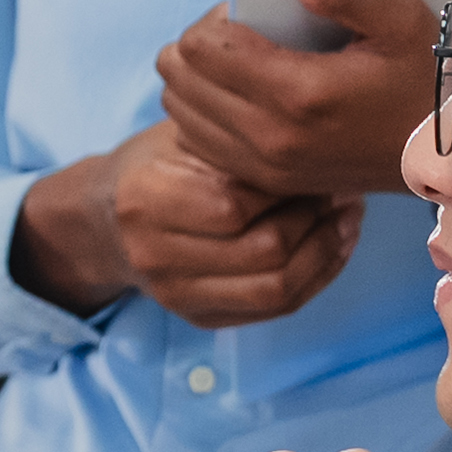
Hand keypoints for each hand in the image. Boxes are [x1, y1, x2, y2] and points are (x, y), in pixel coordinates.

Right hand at [11, 125, 363, 328]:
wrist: (103, 220)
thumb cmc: (154, 164)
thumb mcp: (181, 134)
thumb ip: (235, 143)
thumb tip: (318, 148)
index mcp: (144, 198)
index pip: (236, 204)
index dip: (289, 184)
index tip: (322, 160)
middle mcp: (154, 254)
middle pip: (264, 252)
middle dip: (317, 220)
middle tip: (344, 188)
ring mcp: (175, 294)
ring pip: (276, 290)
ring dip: (326, 254)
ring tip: (348, 219)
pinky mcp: (198, 318)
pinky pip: (274, 309)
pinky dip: (316, 279)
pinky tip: (334, 247)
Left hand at [152, 0, 442, 206]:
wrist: (445, 149)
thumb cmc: (424, 77)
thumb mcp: (402, 21)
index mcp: (298, 93)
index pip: (202, 47)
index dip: (217, 19)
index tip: (252, 14)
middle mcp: (270, 136)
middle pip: (178, 76)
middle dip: (200, 45)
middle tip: (241, 35)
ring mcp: (262, 165)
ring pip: (179, 109)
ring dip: (196, 79)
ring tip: (239, 64)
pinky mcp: (262, 180)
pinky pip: (196, 140)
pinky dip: (203, 112)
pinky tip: (239, 96)